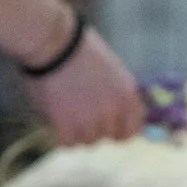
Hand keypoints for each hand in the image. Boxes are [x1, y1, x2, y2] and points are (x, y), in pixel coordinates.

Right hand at [24, 25, 145, 146]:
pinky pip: (67, 143)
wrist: (52, 42)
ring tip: (64, 109)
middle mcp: (113, 110)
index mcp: (127, 94)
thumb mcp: (110, 70)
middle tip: (78, 113)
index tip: (108, 128)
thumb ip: (116, 94)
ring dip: (75, 131)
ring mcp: (92, 120)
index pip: (133, 129)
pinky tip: (55, 116)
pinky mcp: (69, 126)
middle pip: (108, 137)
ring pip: (87, 141)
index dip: (119, 130)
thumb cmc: (77, 49)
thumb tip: (113, 116)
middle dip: (94, 128)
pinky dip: (59, 134)